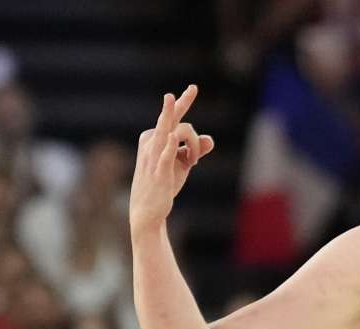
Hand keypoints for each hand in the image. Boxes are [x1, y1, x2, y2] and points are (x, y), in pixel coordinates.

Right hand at [129, 84, 214, 233]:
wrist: (148, 210)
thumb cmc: (164, 184)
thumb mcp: (182, 165)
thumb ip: (195, 151)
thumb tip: (210, 140)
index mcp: (154, 138)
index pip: (171, 118)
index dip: (183, 104)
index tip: (193, 87)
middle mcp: (151, 143)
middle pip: (170, 119)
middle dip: (181, 104)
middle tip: (193, 87)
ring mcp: (153, 157)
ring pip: (172, 134)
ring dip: (192, 145)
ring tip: (193, 156)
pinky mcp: (158, 172)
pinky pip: (163, 155)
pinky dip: (169, 146)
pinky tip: (173, 137)